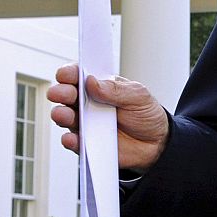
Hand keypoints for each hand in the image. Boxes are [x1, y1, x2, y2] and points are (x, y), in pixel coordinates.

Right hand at [48, 64, 169, 171]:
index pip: (78, 75)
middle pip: (65, 94)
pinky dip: (70, 140)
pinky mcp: (86, 142)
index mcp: (98, 85)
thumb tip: (91, 82)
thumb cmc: (145, 114)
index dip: (69, 73)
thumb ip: (115, 89)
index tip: (66, 74)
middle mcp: (86, 102)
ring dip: (60, 114)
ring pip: (64, 116)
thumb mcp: (138, 96)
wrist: (155, 143)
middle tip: (63, 94)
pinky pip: (73, 141)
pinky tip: (72, 138)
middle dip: (60, 92)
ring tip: (64, 115)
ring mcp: (85, 122)